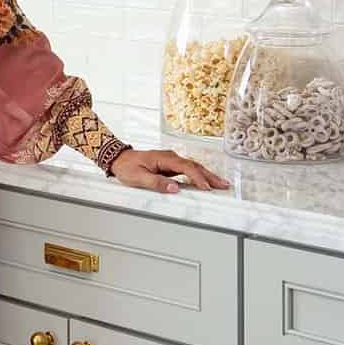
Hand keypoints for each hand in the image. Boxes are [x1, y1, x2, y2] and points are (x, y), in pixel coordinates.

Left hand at [110, 148, 228, 195]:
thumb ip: (157, 183)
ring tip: (220, 184)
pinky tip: (205, 182)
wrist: (119, 159)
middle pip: (194, 166)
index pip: (186, 167)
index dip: (198, 177)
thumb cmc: (127, 167)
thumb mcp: (139, 177)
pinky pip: (188, 170)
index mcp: (164, 158)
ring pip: (193, 167)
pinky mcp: (170, 166)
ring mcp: (171, 161)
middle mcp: (170, 157)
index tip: (206, 187)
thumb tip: (174, 188)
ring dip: (207, 176)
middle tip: (224, 185)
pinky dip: (199, 176)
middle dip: (210, 176)